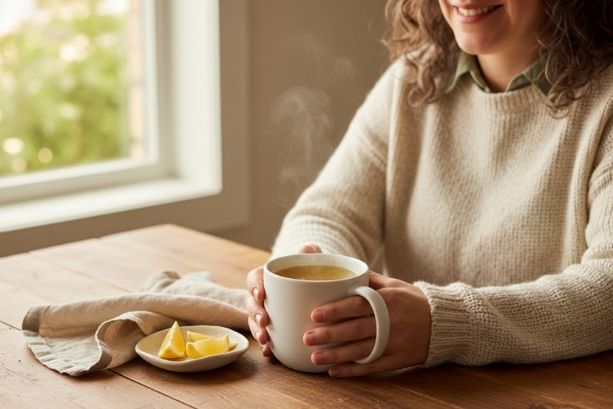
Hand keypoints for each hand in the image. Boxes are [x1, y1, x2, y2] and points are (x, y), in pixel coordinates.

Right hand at [246, 244, 322, 356]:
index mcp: (268, 277)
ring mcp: (266, 313)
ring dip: (257, 331)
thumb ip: (309, 253)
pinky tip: (270, 352)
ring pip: (254, 322)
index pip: (254, 278)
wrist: (318, 288)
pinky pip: (265, 337)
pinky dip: (266, 346)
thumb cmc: (310, 271)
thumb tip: (306, 250)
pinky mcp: (273, 329)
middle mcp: (262, 296)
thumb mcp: (311, 259)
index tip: (261, 295)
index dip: (254, 286)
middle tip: (264, 321)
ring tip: (265, 340)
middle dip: (255, 313)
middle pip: (251, 303)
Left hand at [303, 273, 430, 376]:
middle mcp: (391, 322)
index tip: (315, 314)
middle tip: (307, 337)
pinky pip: (372, 367)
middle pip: (356, 329)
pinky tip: (334, 371)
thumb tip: (338, 267)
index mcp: (387, 300)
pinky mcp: (398, 359)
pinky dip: (353, 370)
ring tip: (314, 357)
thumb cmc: (410, 300)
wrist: (442, 322)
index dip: (336, 310)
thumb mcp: (392, 284)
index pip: (358, 305)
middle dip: (330, 334)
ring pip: (361, 350)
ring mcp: (395, 342)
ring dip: (336, 355)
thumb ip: (366, 279)